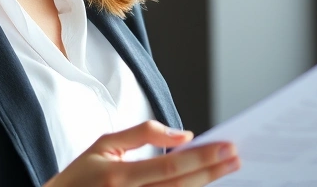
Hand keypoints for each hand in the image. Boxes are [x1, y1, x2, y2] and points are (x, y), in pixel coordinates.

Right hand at [43, 120, 240, 186]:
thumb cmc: (79, 177)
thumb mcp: (104, 145)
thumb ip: (142, 134)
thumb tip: (182, 134)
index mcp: (118, 177)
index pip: (171, 166)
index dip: (202, 157)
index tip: (228, 146)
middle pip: (181, 186)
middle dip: (212, 171)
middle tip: (237, 157)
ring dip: (204, 185)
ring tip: (226, 169)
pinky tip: (202, 184)